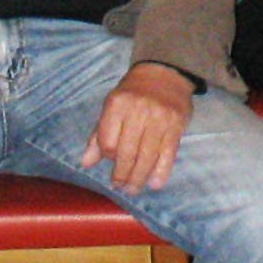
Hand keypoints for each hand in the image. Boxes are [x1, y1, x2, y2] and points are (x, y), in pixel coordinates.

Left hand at [86, 63, 191, 192]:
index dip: (107, 156)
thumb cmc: (133, 94)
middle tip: (120, 187)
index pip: (108, 142)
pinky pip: (168, 153)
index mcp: (117, 104)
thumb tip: (86, 163)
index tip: (110, 161)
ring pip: (147, 156)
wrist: (165, 73)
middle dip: (122, 175)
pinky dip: (161, 171)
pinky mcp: (176, 125)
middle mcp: (138, 111)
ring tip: (133, 189)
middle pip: (127, 153)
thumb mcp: (112, 106)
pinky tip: (154, 183)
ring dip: (139, 178)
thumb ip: (99, 134)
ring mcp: (159, 118)